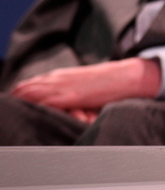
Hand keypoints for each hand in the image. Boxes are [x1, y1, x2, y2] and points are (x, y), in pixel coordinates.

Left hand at [9, 59, 161, 112]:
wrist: (127, 77)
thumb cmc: (109, 84)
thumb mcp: (84, 85)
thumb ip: (69, 91)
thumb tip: (61, 104)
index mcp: (60, 76)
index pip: (29, 85)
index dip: (19, 95)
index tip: (15, 103)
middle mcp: (57, 79)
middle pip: (24, 89)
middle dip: (16, 99)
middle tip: (10, 110)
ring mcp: (62, 87)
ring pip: (28, 93)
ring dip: (20, 102)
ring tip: (13, 113)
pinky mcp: (70, 97)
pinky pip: (43, 102)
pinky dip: (33, 107)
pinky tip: (28, 113)